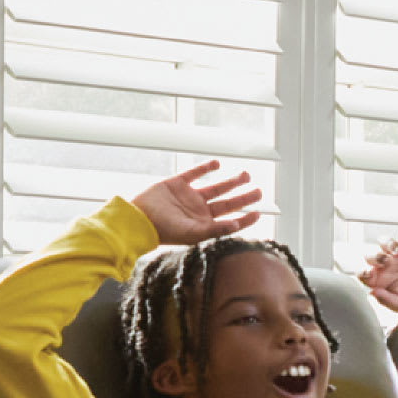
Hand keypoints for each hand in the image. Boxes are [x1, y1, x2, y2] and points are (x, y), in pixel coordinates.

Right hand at [130, 161, 263, 247]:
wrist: (138, 218)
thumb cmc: (164, 230)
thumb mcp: (192, 233)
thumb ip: (215, 229)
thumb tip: (238, 224)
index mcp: (204, 224)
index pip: (230, 221)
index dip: (244, 218)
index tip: (258, 213)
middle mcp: (199, 211)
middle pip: (227, 203)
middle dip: (243, 197)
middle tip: (259, 191)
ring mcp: (189, 197)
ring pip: (215, 188)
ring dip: (231, 182)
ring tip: (245, 175)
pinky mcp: (177, 184)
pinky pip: (194, 174)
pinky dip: (205, 168)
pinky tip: (217, 164)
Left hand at [360, 232, 397, 314]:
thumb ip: (386, 300)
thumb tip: (372, 293)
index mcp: (379, 280)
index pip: (364, 274)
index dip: (362, 273)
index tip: (367, 274)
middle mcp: (386, 266)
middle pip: (373, 255)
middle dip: (375, 256)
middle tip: (385, 261)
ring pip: (386, 242)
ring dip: (389, 244)